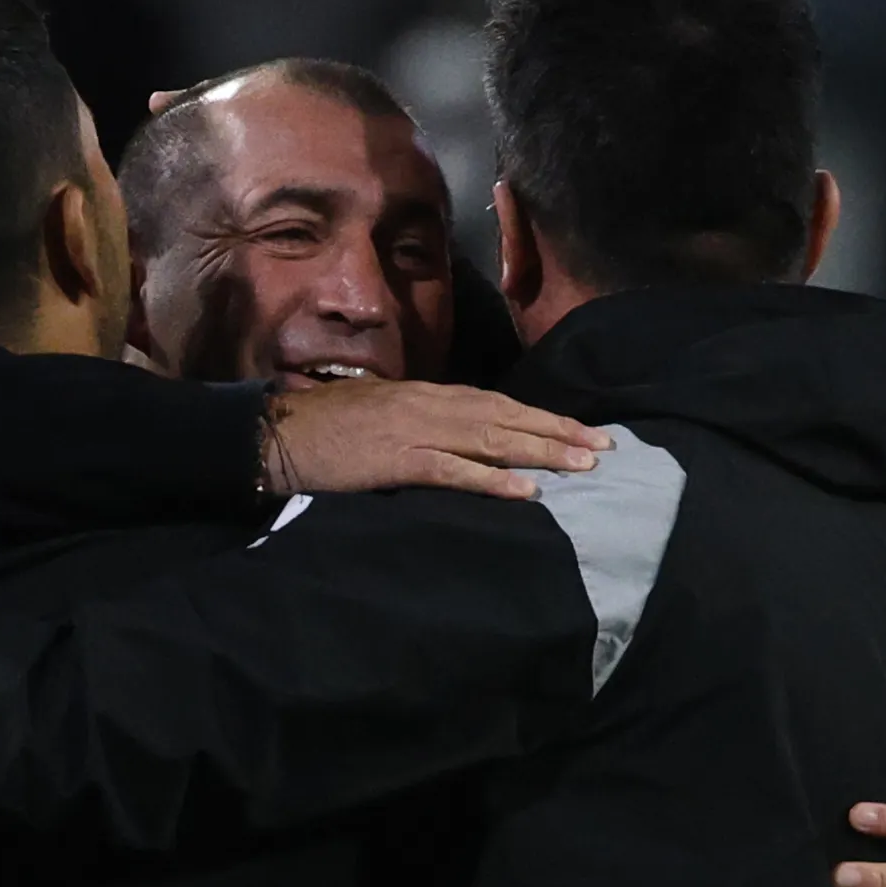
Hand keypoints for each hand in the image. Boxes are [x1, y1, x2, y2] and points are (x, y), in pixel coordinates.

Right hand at [263, 379, 612, 500]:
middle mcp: (432, 405)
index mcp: (428, 394)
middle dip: (558, 431)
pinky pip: (456, 471)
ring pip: (493, 439)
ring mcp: (417, 431)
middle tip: (605, 447)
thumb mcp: (383, 413)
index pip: (498, 402)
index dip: (542, 416)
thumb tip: (458, 436)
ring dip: (541, 451)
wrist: (279, 432)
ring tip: (584, 464)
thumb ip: (422, 422)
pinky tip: (527, 492)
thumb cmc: (325, 426)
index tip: (582, 429)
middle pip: (508, 416)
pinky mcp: (400, 461)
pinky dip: (493, 481)